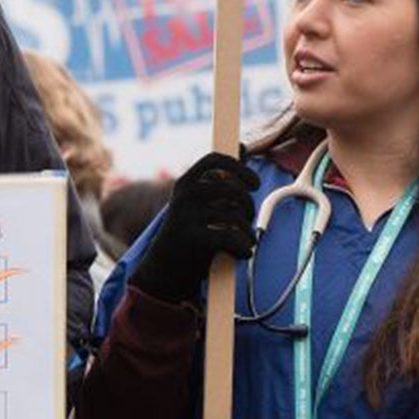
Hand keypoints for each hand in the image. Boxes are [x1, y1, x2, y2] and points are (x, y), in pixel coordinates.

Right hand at [130, 151, 260, 304]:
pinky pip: (231, 237)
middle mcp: (184, 196)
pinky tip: (243, 254)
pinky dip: (243, 248)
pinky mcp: (192, 239)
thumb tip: (242, 146)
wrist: (164, 272)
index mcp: (185, 183)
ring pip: (235, 216)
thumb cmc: (189, 231)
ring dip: (248, 232)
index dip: (239, 167)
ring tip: (247, 241)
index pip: (215, 160)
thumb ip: (222, 177)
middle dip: (248, 205)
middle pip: (232, 189)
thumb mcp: (200, 202)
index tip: (254, 184)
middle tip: (249, 219)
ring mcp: (186, 216)